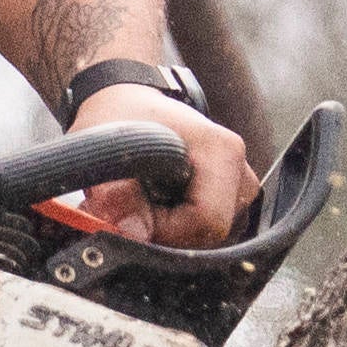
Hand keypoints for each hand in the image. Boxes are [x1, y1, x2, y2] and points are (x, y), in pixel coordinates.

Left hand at [75, 78, 258, 255]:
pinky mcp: (230, 204)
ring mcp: (239, 191)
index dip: (165, 231)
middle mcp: (241, 174)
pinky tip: (154, 207)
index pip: (208, 222)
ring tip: (140, 203)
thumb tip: (131, 233)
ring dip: (168, 233)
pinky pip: (204, 234)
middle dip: (164, 234)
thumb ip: (115, 193)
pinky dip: (175, 230)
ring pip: (207, 240)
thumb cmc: (122, 120)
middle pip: (211, 236)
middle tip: (128, 210)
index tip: (131, 216)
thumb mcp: (105, 148)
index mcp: (223, 153)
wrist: (132, 105)